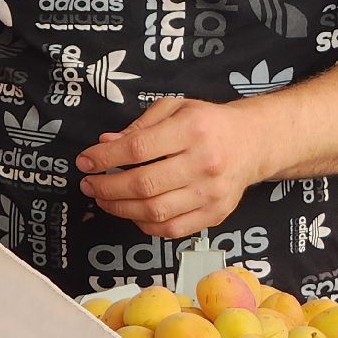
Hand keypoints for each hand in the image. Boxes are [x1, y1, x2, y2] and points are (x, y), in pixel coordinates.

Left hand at [75, 98, 273, 238]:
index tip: (85, 161)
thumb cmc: (208, 123)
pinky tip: (133, 212)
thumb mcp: (175, 108)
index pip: (138, 148)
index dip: (105, 158)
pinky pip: (172, 229)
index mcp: (193, 129)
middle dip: (106, 187)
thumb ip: (140, 126)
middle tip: (89, 184)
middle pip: (144, 184)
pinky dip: (145, 224)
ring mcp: (212, 192)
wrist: (252, 142)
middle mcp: (205, 162)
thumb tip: (105, 144)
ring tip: (104, 199)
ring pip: (154, 211)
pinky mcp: (215, 214)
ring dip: (120, 208)